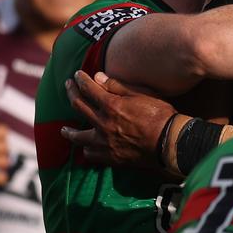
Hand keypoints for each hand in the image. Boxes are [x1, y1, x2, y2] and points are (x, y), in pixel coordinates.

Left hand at [61, 70, 176, 168]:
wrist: (169, 142)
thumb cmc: (160, 114)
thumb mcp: (142, 94)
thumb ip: (118, 86)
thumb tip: (98, 77)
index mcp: (112, 106)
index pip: (89, 89)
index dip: (81, 80)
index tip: (76, 74)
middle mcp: (103, 124)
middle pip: (78, 107)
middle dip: (71, 93)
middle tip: (67, 86)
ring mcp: (105, 142)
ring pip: (78, 136)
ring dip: (69, 131)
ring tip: (64, 129)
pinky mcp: (110, 157)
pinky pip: (91, 154)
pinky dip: (86, 149)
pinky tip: (86, 147)